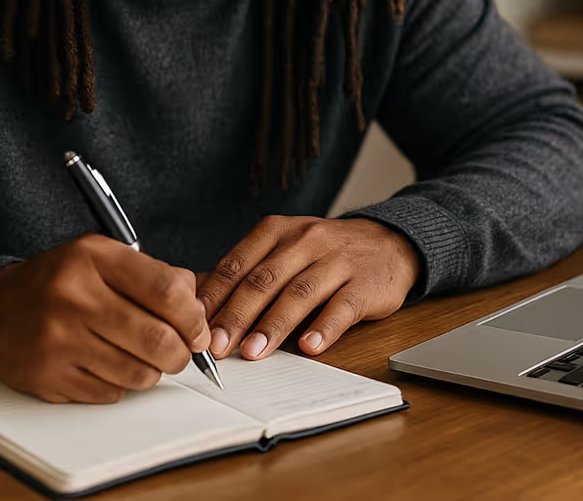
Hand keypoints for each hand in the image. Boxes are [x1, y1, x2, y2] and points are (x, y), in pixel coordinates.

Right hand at [0, 234, 209, 403]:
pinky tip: (111, 365)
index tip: (199, 329)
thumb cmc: (60, 281)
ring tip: (146, 358)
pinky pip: (110, 393)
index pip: (165, 291)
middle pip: (157, 339)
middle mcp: (74, 298)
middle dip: (181, 353)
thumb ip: (152, 273)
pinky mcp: (49, 377)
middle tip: (181, 352)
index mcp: (92, 258)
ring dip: (154, 371)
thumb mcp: (102, 255)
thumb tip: (196, 307)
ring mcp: (59, 341)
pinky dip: (122, 385)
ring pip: (138, 373)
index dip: (193, 316)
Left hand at [197, 217, 419, 361]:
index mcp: (277, 230)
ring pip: (299, 293)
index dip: (215, 296)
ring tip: (254, 352)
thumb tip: (204, 307)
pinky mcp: (364, 283)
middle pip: (264, 279)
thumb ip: (251, 273)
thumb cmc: (324, 253)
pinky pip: (341, 306)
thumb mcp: (285, 248)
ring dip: (274, 325)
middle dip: (237, 315)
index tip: (195, 324)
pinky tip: (309, 347)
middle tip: (218, 346)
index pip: (238, 263)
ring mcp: (336, 260)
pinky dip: (324, 328)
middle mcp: (305, 240)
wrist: (387, 243)